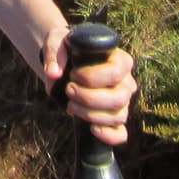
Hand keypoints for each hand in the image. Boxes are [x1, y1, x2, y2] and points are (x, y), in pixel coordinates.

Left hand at [42, 24, 137, 146]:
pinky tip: (92, 130)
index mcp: (119, 60)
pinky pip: (120, 133)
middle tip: (69, 90)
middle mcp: (125, 82)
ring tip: (70, 105)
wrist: (63, 63)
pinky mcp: (113, 118)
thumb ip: (54, 53)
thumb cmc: (66, 50)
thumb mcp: (57, 42)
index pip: (116, 72)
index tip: (74, 74)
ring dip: (91, 115)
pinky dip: (109, 136)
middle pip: (119, 98)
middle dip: (89, 98)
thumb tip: (53, 74)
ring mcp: (122, 101)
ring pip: (118, 116)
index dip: (93, 77)